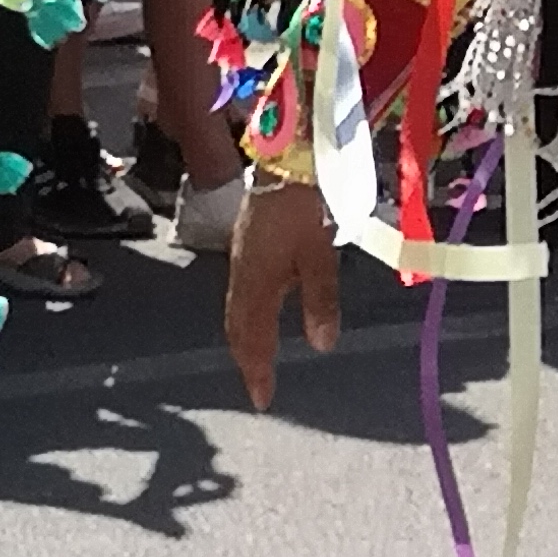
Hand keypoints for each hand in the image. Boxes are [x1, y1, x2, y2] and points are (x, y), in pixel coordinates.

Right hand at [226, 178, 341, 409]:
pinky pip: (242, 290)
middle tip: (257, 385)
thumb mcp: (319, 254)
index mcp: (256, 282)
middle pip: (237, 326)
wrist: (285, 156)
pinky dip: (249, 312)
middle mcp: (242, 273)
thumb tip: (320, 347)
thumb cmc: (303, 205)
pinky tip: (263, 310)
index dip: (257, 370)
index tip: (263, 400)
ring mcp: (241, 256)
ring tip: (257, 357)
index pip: (253, 337)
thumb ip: (320, 299)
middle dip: (246, 358)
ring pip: (237, 308)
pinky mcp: (247, 242)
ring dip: (246, 336)